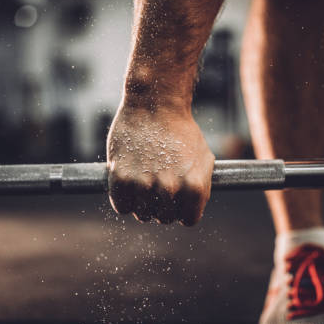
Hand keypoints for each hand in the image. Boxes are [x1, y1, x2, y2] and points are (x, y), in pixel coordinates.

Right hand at [107, 105, 214, 225]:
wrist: (154, 104)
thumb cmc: (180, 130)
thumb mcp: (203, 158)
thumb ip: (201, 187)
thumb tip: (192, 208)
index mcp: (194, 186)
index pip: (188, 219)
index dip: (183, 209)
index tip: (177, 198)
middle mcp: (170, 189)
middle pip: (165, 218)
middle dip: (162, 206)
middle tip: (158, 186)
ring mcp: (144, 184)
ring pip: (142, 215)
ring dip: (143, 203)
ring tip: (144, 180)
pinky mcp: (121, 178)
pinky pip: (122, 206)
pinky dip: (124, 199)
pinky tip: (130, 182)